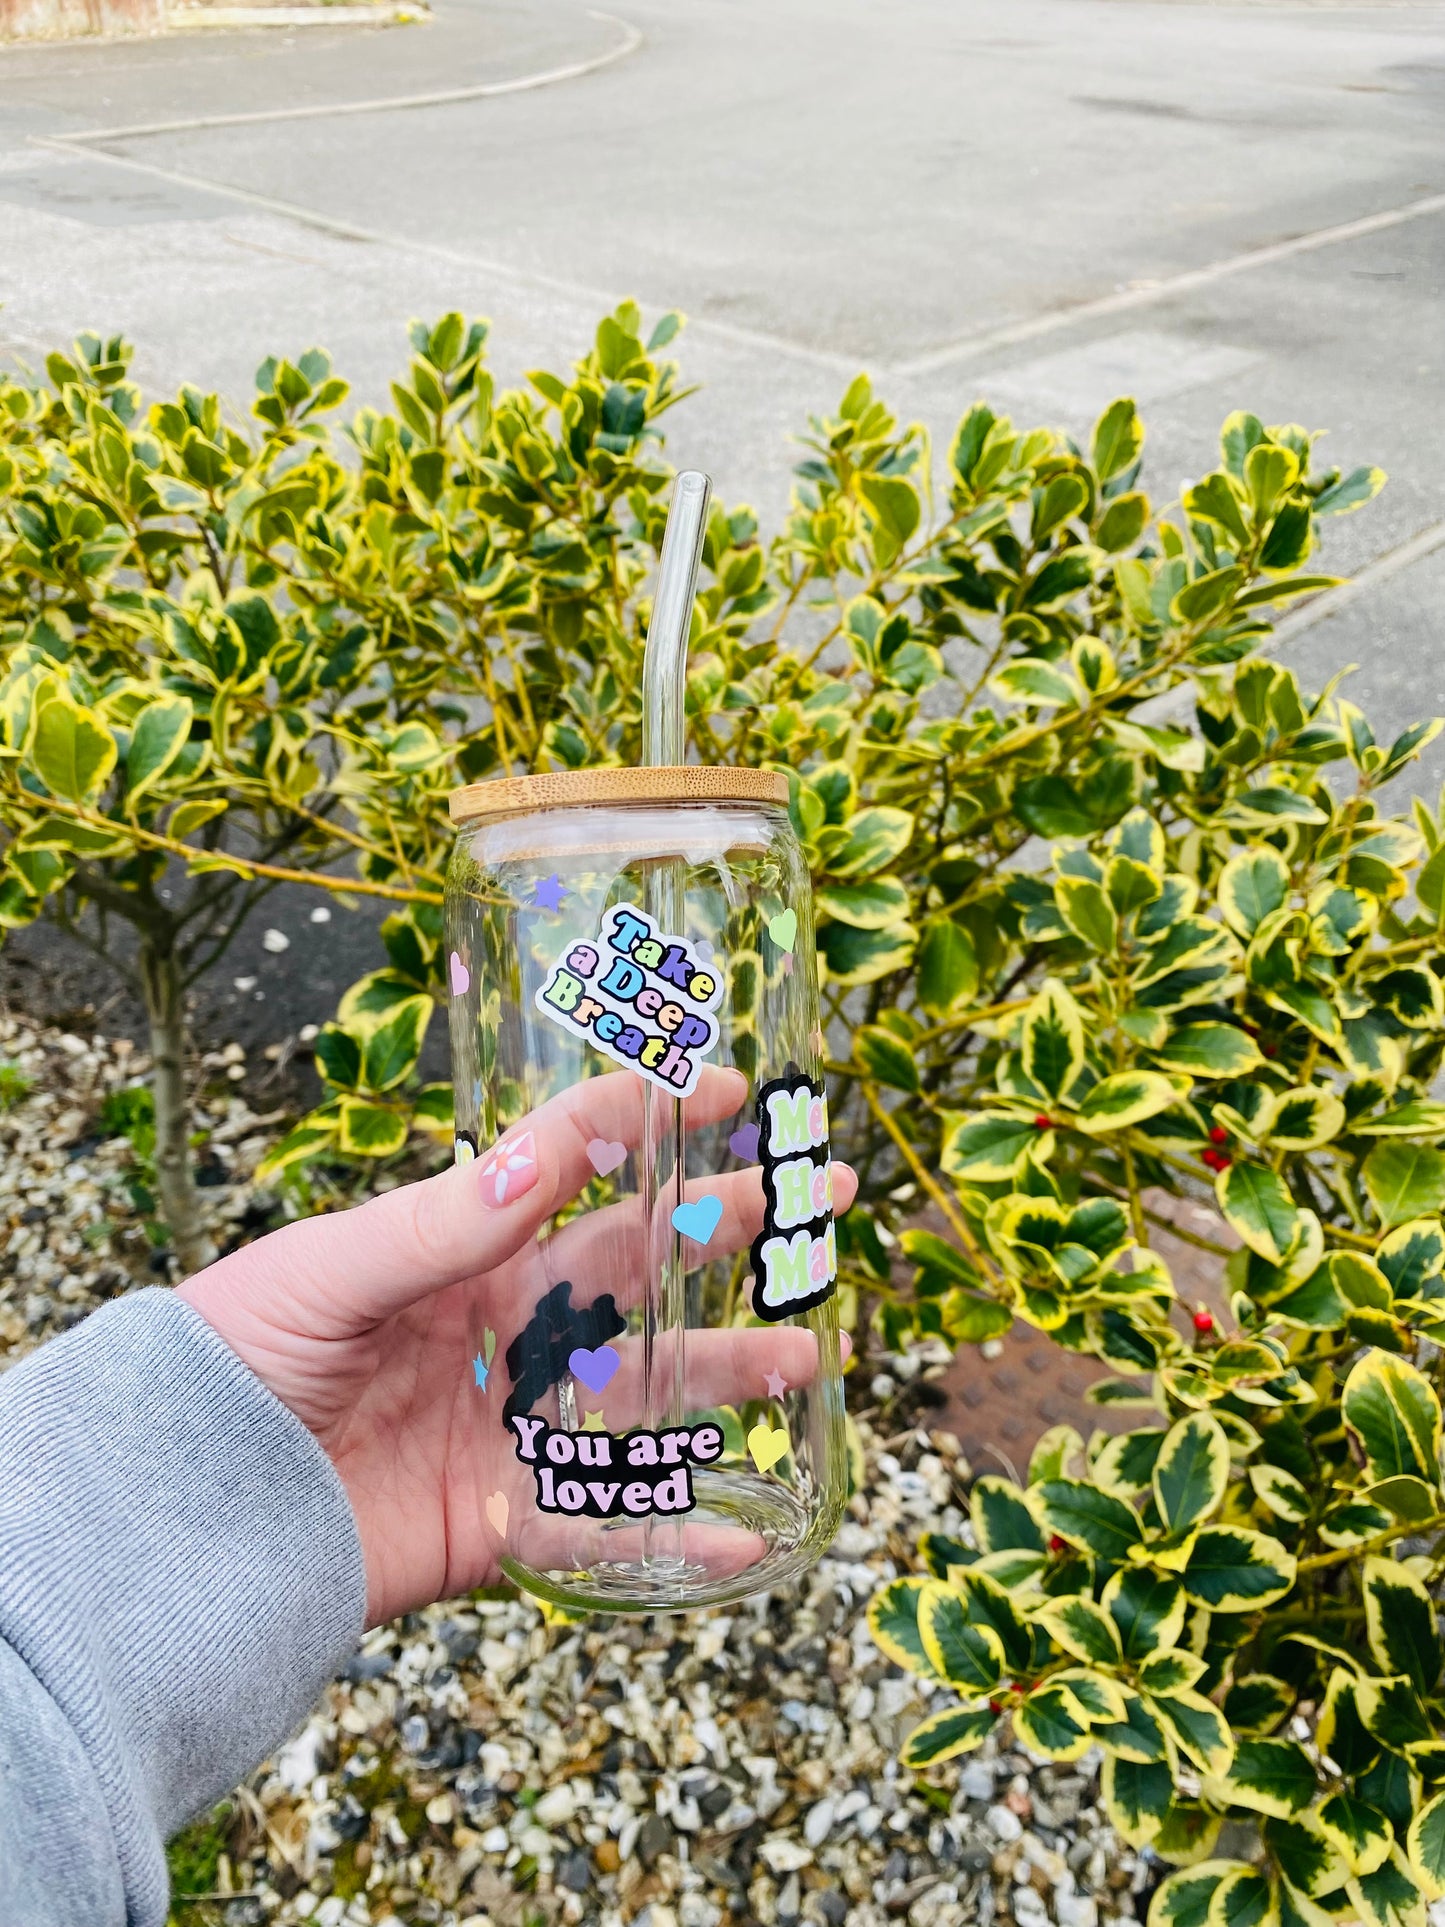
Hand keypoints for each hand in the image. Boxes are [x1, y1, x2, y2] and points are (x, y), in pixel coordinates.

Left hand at [180, 1066, 855, 1625]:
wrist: (179, 1509)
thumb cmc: (235, 1359)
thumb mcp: (330, 1272)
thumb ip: (442, 1221)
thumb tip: (551, 1148)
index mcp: (464, 1253)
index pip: (578, 1172)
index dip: (650, 1126)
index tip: (724, 1088)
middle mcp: (504, 1331)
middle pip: (638, 1273)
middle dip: (726, 1233)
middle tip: (815, 1197)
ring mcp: (510, 1424)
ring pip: (646, 1393)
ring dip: (729, 1374)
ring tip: (805, 1355)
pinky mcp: (503, 1522)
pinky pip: (605, 1526)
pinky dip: (677, 1537)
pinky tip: (747, 1536)